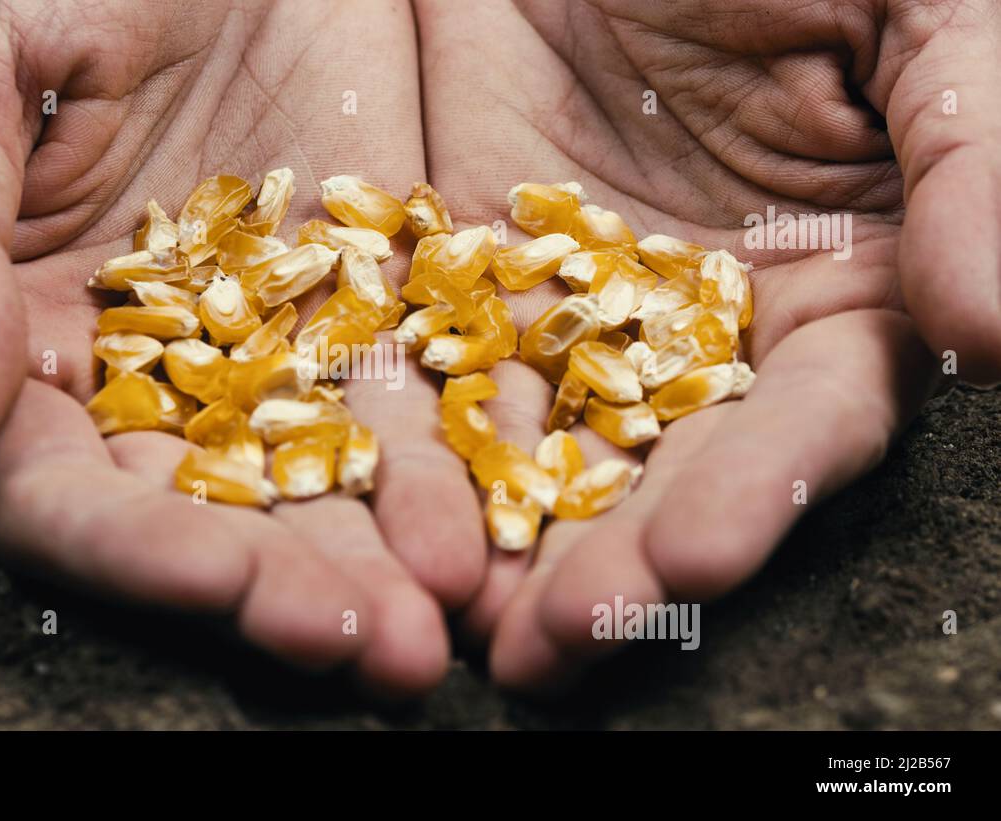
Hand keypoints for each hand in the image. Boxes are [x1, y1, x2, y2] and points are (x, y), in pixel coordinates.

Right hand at [0, 0, 461, 695]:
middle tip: (362, 643)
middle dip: (276, 588)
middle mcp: (142, 375)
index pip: (56, 490)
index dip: (130, 546)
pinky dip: (448, 473)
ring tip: (435, 628)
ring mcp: (264, 351)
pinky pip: (410, 406)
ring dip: (376, 564)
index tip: (211, 579)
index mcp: (16, 340)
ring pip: (316, 486)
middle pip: (201, 518)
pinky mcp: (367, 309)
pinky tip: (490, 528)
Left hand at [412, 0, 989, 689]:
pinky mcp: (475, 273)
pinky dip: (425, 448)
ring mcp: (579, 310)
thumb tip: (994, 336)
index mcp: (834, 288)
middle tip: (556, 645)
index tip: (696, 556)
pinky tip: (398, 523)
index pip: (807, 421)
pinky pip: (445, 370)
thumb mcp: (916, 20)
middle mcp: (705, 329)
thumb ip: (971, 164)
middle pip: (666, 470)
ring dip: (509, 541)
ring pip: (549, 446)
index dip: (758, 489)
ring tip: (470, 630)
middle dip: (614, 559)